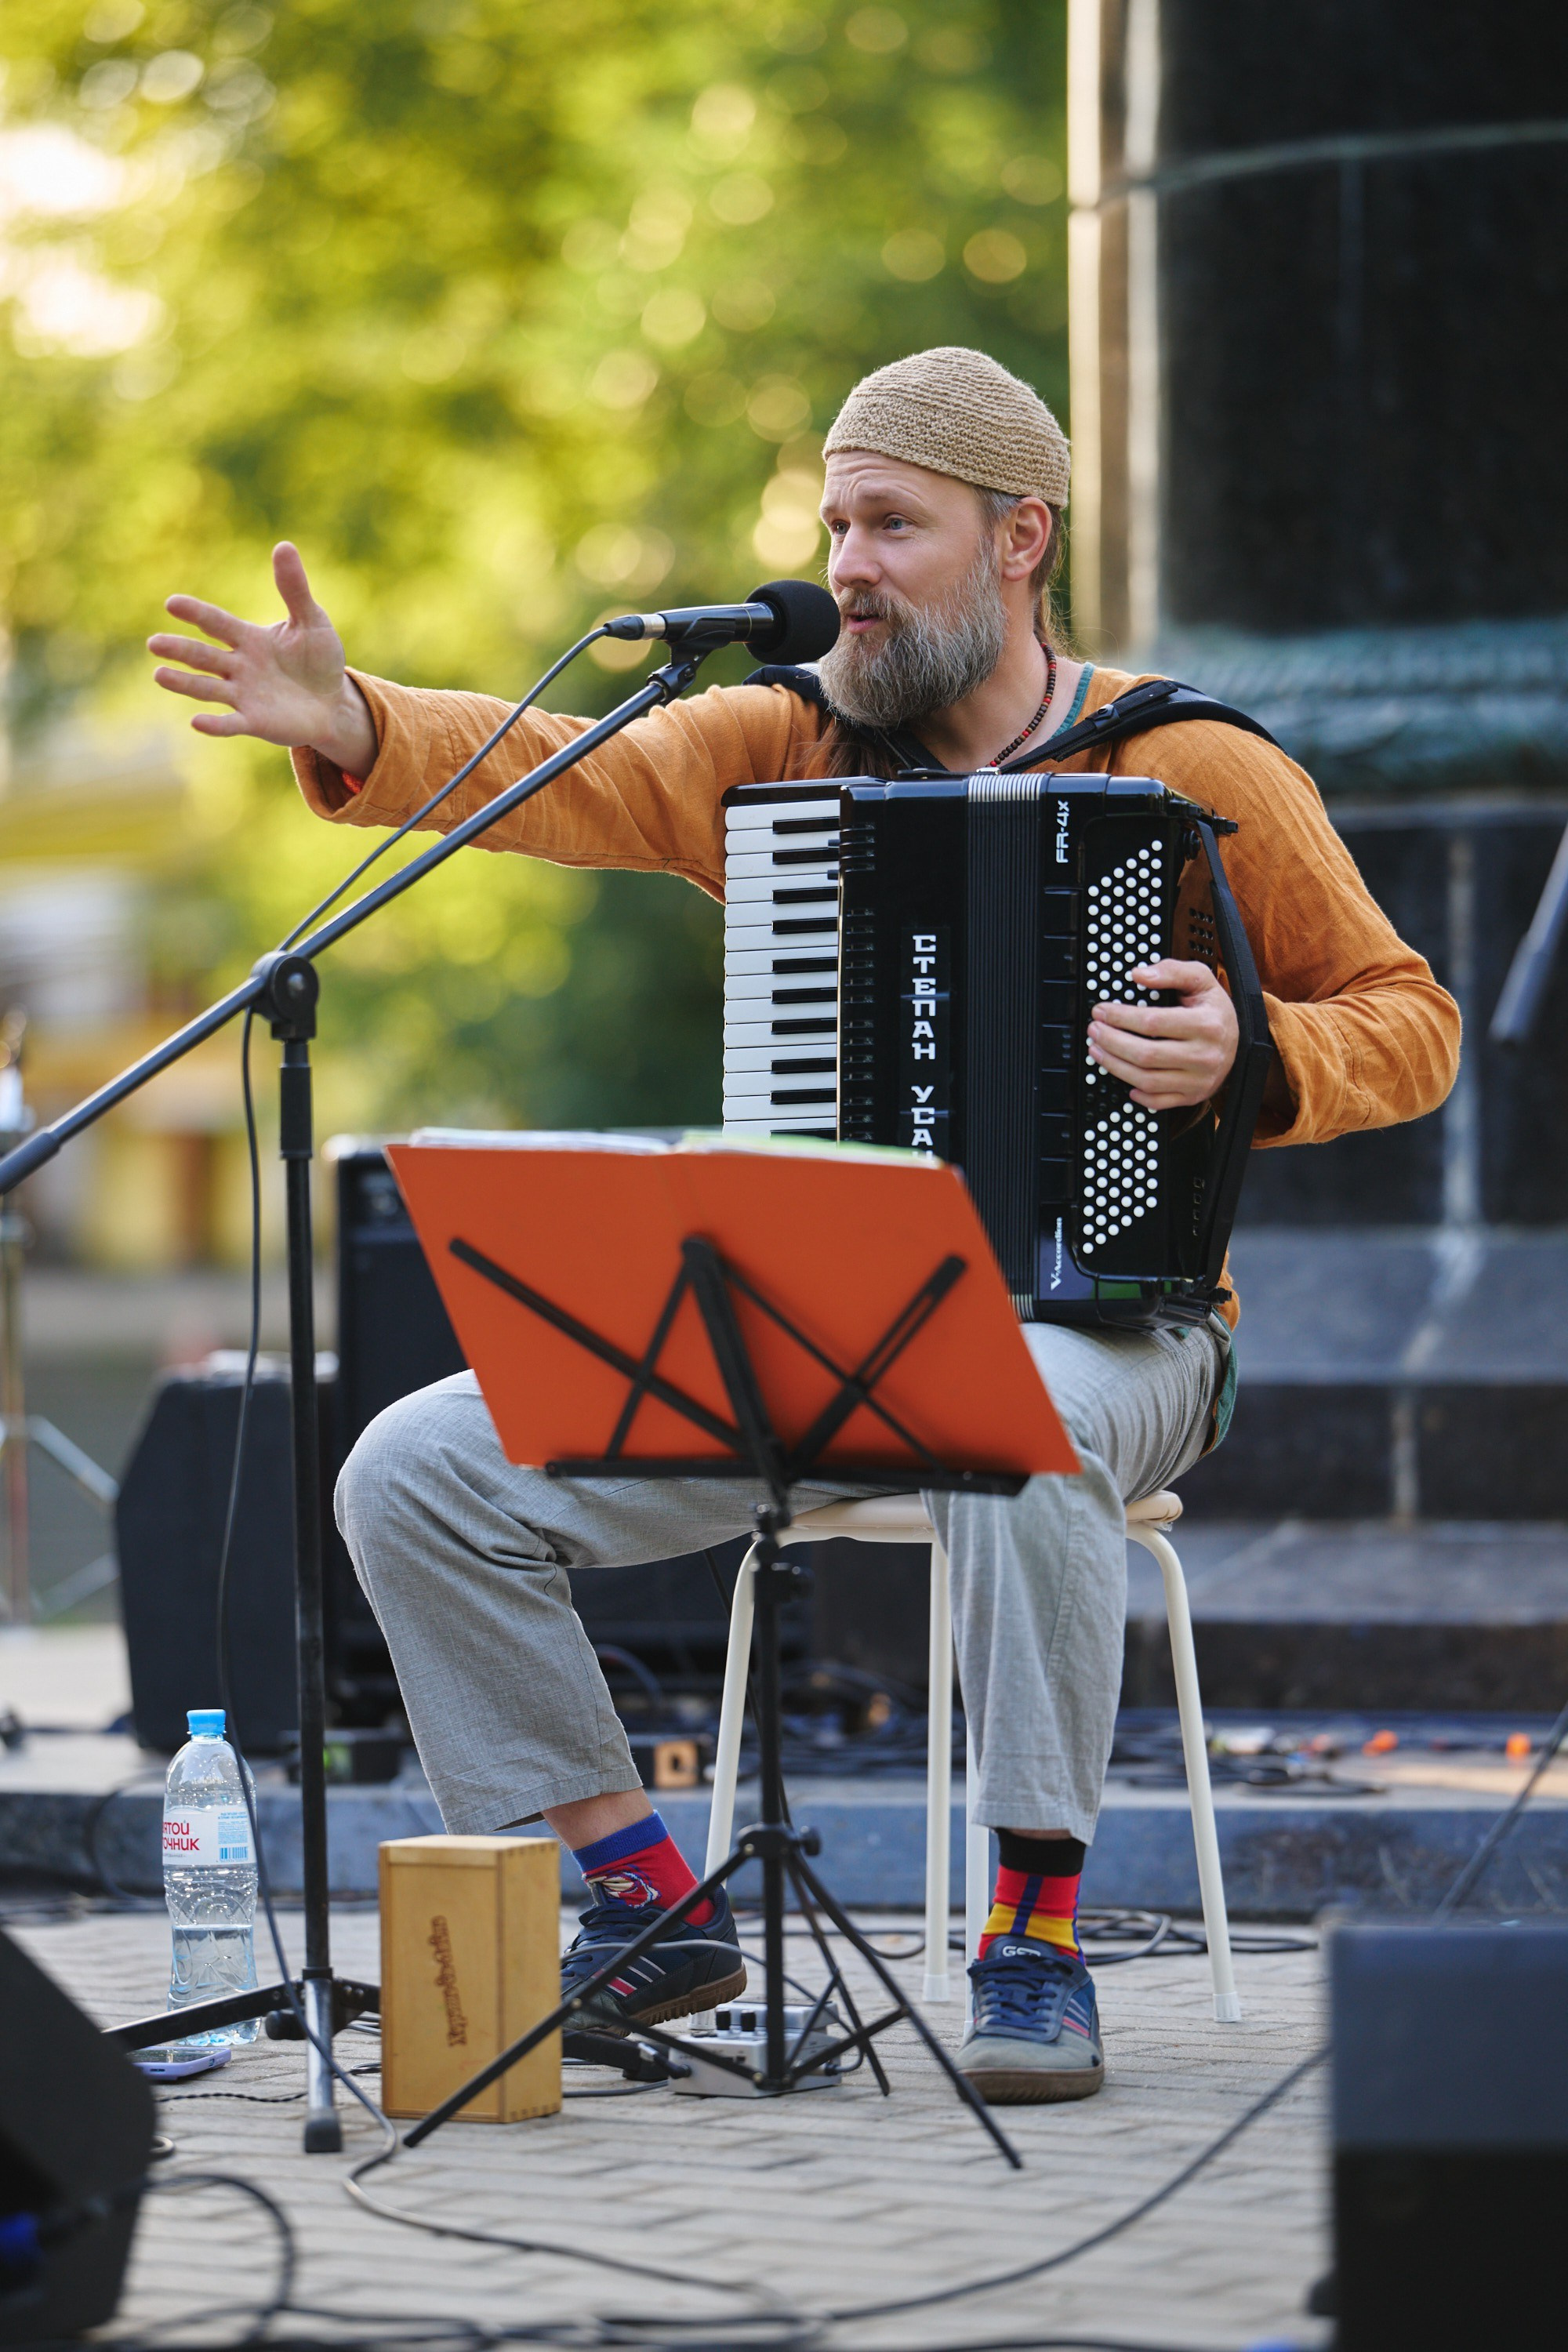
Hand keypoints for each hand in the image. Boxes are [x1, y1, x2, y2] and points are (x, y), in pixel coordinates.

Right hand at [147, 542, 377, 773]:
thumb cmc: (319, 659)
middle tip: (153, 644)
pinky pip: (231, 723)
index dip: (196, 613)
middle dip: (179, 650)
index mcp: (248, 638)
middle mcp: (239, 666)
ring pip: (207, 688)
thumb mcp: (312, 620)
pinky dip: (215, 724)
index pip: (216, 623)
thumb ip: (294, 589)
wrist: (334, 703)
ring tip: (159, 675)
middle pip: (203, 656)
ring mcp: (243, 695)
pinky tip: (196, 722)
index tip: (172, 603)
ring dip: (184, 683)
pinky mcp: (254, 722)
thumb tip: (284, 546)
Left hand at [1088, 959, 1238, 1110]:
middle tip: (1095, 1030)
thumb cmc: (1213, 1010)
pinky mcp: (1193, 1096)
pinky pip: (1158, 1101)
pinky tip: (1123, 1077)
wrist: (1238, 1042)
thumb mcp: (1200, 980)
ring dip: (1115, 1066)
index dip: (1121, 1017)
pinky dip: (1137, 1093)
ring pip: (1147, 1080)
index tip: (1101, 1011)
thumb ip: (1171, 971)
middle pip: (1146, 1054)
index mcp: (1206, 1024)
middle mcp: (1204, 1055)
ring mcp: (1199, 1080)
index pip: (1153, 1022)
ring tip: (1097, 1050)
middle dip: (1112, 1042)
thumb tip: (1139, 974)